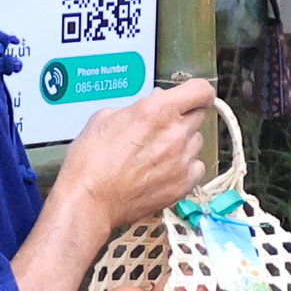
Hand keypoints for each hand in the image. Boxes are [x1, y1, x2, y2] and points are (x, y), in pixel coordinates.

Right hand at [59, 78, 216, 235]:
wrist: (89, 200)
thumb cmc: (90, 160)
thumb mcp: (105, 117)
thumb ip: (138, 106)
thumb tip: (155, 101)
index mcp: (157, 110)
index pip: (201, 90)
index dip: (197, 92)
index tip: (191, 97)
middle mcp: (175, 133)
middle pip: (199, 115)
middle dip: (183, 117)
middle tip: (162, 128)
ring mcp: (182, 160)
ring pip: (197, 141)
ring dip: (183, 142)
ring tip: (157, 153)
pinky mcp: (183, 183)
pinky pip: (196, 166)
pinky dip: (184, 166)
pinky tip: (163, 170)